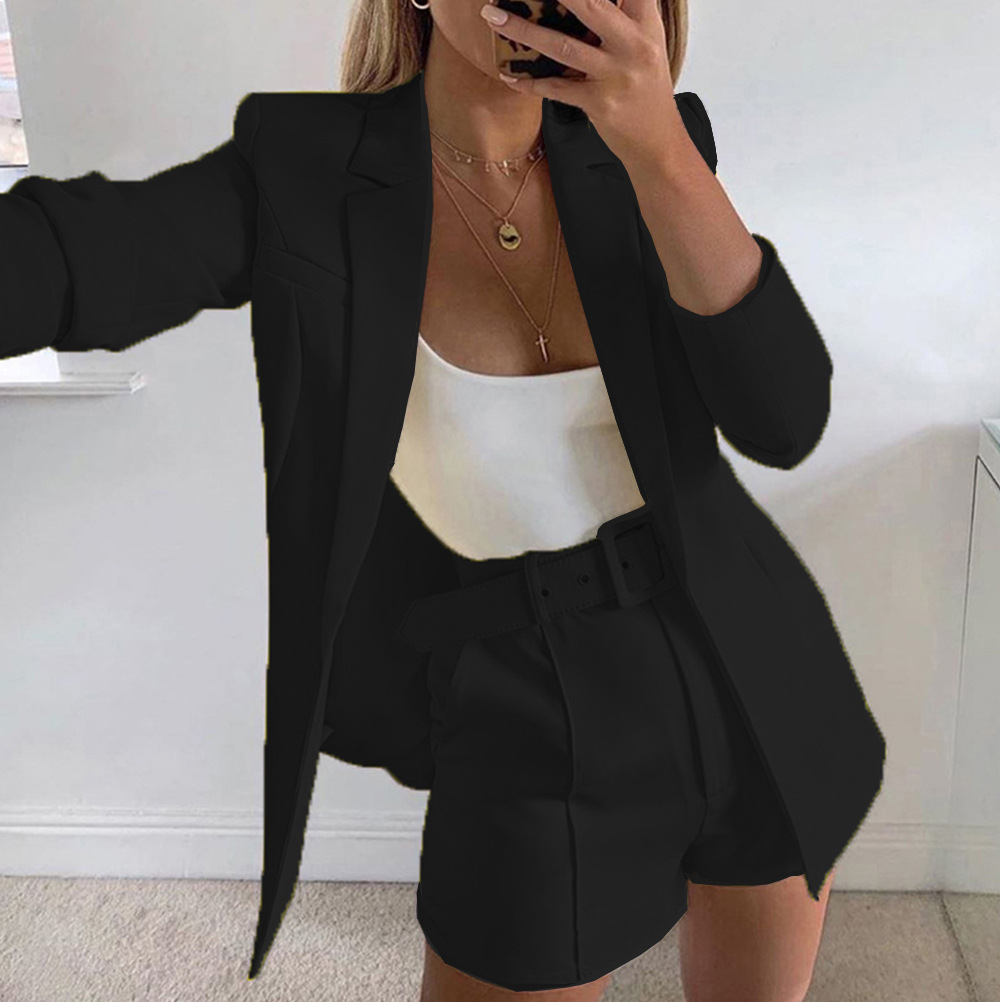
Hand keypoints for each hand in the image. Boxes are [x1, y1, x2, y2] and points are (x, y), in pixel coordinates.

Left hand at [479, 0, 682, 167]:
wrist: (658, 142)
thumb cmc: (647, 90)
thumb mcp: (647, 45)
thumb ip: (624, 16)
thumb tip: (584, 4)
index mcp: (646, 25)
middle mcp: (633, 46)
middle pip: (591, 6)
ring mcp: (615, 76)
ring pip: (563, 46)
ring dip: (523, 31)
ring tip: (493, 16)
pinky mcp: (599, 104)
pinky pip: (557, 89)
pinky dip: (530, 83)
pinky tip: (509, 75)